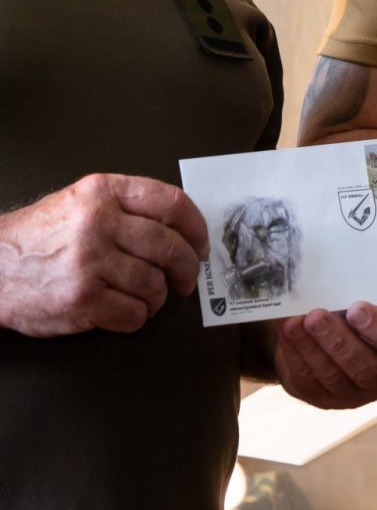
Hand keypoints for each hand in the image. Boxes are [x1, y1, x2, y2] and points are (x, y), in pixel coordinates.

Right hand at [0, 174, 207, 337]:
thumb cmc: (41, 238)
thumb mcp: (81, 202)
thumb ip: (128, 207)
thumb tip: (184, 229)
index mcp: (103, 192)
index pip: (173, 203)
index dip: (197, 228)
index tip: (202, 246)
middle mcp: (98, 223)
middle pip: (172, 248)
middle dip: (188, 269)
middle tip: (186, 280)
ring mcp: (90, 262)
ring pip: (156, 285)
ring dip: (157, 297)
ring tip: (141, 296)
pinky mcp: (83, 299)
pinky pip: (135, 314)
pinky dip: (135, 317)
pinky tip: (119, 310)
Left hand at [275, 302, 376, 408]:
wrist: (334, 331)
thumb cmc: (358, 310)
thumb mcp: (371, 299)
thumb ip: (364, 294)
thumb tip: (338, 282)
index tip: (356, 308)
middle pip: (366, 369)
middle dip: (338, 341)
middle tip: (316, 315)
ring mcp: (355, 396)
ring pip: (333, 378)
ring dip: (311, 348)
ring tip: (293, 322)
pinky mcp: (324, 399)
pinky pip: (308, 382)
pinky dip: (295, 355)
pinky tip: (286, 334)